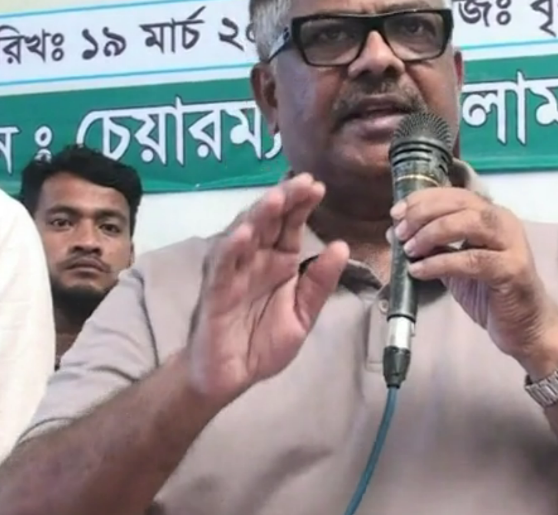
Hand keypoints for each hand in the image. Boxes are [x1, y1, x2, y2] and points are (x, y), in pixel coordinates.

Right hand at [186, 174, 349, 404]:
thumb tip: (342, 246)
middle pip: (269, 221)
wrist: (231, 376)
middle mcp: (256, 259)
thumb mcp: (303, 315)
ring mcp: (234, 271)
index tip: (318, 187)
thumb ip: (319, 284)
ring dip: (258, 214)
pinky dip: (231, 247)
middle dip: (285, 200)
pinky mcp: (216, 290)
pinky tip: (244, 233)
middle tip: (303, 182)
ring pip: (244, 234)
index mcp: (279, 262)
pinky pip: (223, 265)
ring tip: (276, 198)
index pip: (291, 225)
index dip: (302, 205)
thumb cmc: (262, 342)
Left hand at [391, 188, 557, 373]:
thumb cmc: (491, 295)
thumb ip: (432, 248)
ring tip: (410, 249)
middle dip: (425, 213)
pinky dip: (440, 263)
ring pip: (470, 223)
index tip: (396, 213)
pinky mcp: (512, 270)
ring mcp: (512, 245)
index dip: (423, 200)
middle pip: (462, 203)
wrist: (526, 327)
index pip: (455, 194)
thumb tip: (395, 233)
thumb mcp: (456, 266)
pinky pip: (472, 260)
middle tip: (400, 232)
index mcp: (492, 215)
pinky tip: (419, 270)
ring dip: (432, 233)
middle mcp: (504, 223)